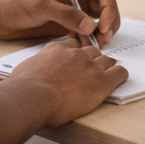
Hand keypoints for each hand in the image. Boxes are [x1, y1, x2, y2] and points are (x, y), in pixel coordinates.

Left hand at [0, 0, 121, 46]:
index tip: (102, 26)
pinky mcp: (64, 24)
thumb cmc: (12, 1)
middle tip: (103, 40)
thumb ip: (65, 14)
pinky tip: (82, 47)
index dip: (109, 8)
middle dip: (107, 23)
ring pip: (97, 20)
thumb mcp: (39, 5)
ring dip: (100, 33)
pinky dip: (88, 39)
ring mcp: (70, 9)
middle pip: (104, 6)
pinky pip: (84, 31)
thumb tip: (90, 26)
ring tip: (95, 46)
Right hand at [10, 39, 127, 125]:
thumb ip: (37, 65)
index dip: (77, 55)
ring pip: (107, 60)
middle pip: (93, 52)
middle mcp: (76, 54)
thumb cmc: (24, 88)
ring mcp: (90, 66)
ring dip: (106, 68)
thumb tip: (36, 71)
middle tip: (90, 73)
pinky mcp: (101, 81)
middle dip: (93, 61)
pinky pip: (120, 73)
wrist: (32, 97)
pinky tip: (116, 81)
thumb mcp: (27, 68)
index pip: (74, 46)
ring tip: (104, 77)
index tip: (76, 64)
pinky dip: (120, 76)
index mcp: (58, 49)